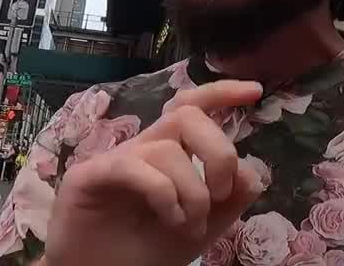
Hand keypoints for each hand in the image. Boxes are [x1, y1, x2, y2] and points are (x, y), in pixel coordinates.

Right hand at [41, 80, 263, 265]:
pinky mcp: (89, 176)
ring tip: (190, 226)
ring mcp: (115, 159)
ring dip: (192, 192)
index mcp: (168, 153)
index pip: (192, 107)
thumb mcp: (201, 227)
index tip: (254, 92)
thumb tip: (253, 171)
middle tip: (221, 192)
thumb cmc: (145, 250)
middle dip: (218, 152)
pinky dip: (163, 193)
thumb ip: (229, 201)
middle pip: (186, 115)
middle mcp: (143, 148)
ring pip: (166, 149)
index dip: (221, 93)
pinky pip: (133, 167)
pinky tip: (171, 218)